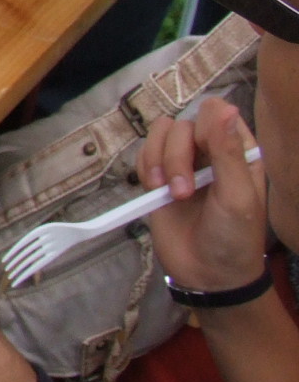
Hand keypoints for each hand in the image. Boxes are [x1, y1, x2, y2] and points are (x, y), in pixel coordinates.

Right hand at [138, 99, 267, 292]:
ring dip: (157, 161)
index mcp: (239, 150)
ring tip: (167, 193)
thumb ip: (229, 152)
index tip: (204, 156)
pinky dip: (143, 169)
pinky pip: (142, 153)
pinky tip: (155, 192)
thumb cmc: (233, 237)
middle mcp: (211, 151)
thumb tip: (226, 107)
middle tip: (182, 191)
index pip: (216, 111)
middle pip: (182, 123)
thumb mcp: (237, 196)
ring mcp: (183, 163)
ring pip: (158, 134)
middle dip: (176, 155)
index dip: (204, 128)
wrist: (206, 274)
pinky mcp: (158, 177)